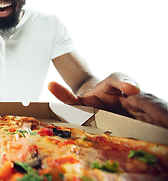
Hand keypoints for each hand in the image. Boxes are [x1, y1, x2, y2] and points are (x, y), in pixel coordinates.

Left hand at [48, 72, 167, 127]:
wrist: (102, 107)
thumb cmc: (91, 103)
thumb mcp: (77, 102)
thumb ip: (65, 96)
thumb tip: (50, 85)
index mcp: (113, 87)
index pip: (120, 79)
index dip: (125, 82)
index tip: (131, 88)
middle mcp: (129, 96)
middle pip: (146, 99)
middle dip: (155, 107)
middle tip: (163, 116)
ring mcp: (139, 107)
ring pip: (155, 109)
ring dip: (162, 116)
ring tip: (167, 123)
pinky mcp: (146, 117)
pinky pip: (156, 118)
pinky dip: (161, 120)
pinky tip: (166, 128)